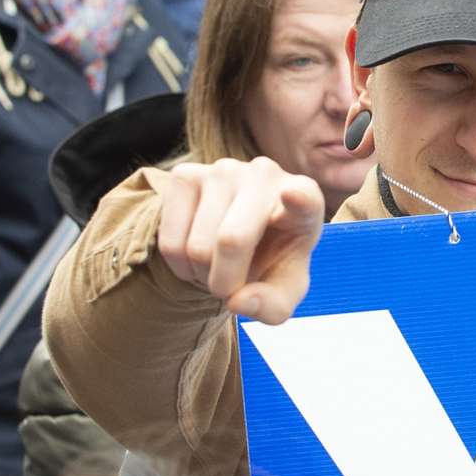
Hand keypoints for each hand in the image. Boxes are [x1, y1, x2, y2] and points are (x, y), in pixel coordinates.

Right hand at [154, 156, 325, 324]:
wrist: (237, 237)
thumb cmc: (272, 260)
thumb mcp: (283, 291)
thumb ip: (273, 306)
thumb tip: (238, 301)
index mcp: (305, 198)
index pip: (303, 197)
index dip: (297, 199)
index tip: (293, 196)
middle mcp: (265, 174)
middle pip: (232, 241)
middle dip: (224, 283)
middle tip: (230, 287)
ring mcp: (222, 170)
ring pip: (197, 247)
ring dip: (201, 275)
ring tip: (217, 266)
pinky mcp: (185, 174)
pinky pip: (170, 239)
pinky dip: (179, 265)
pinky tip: (195, 255)